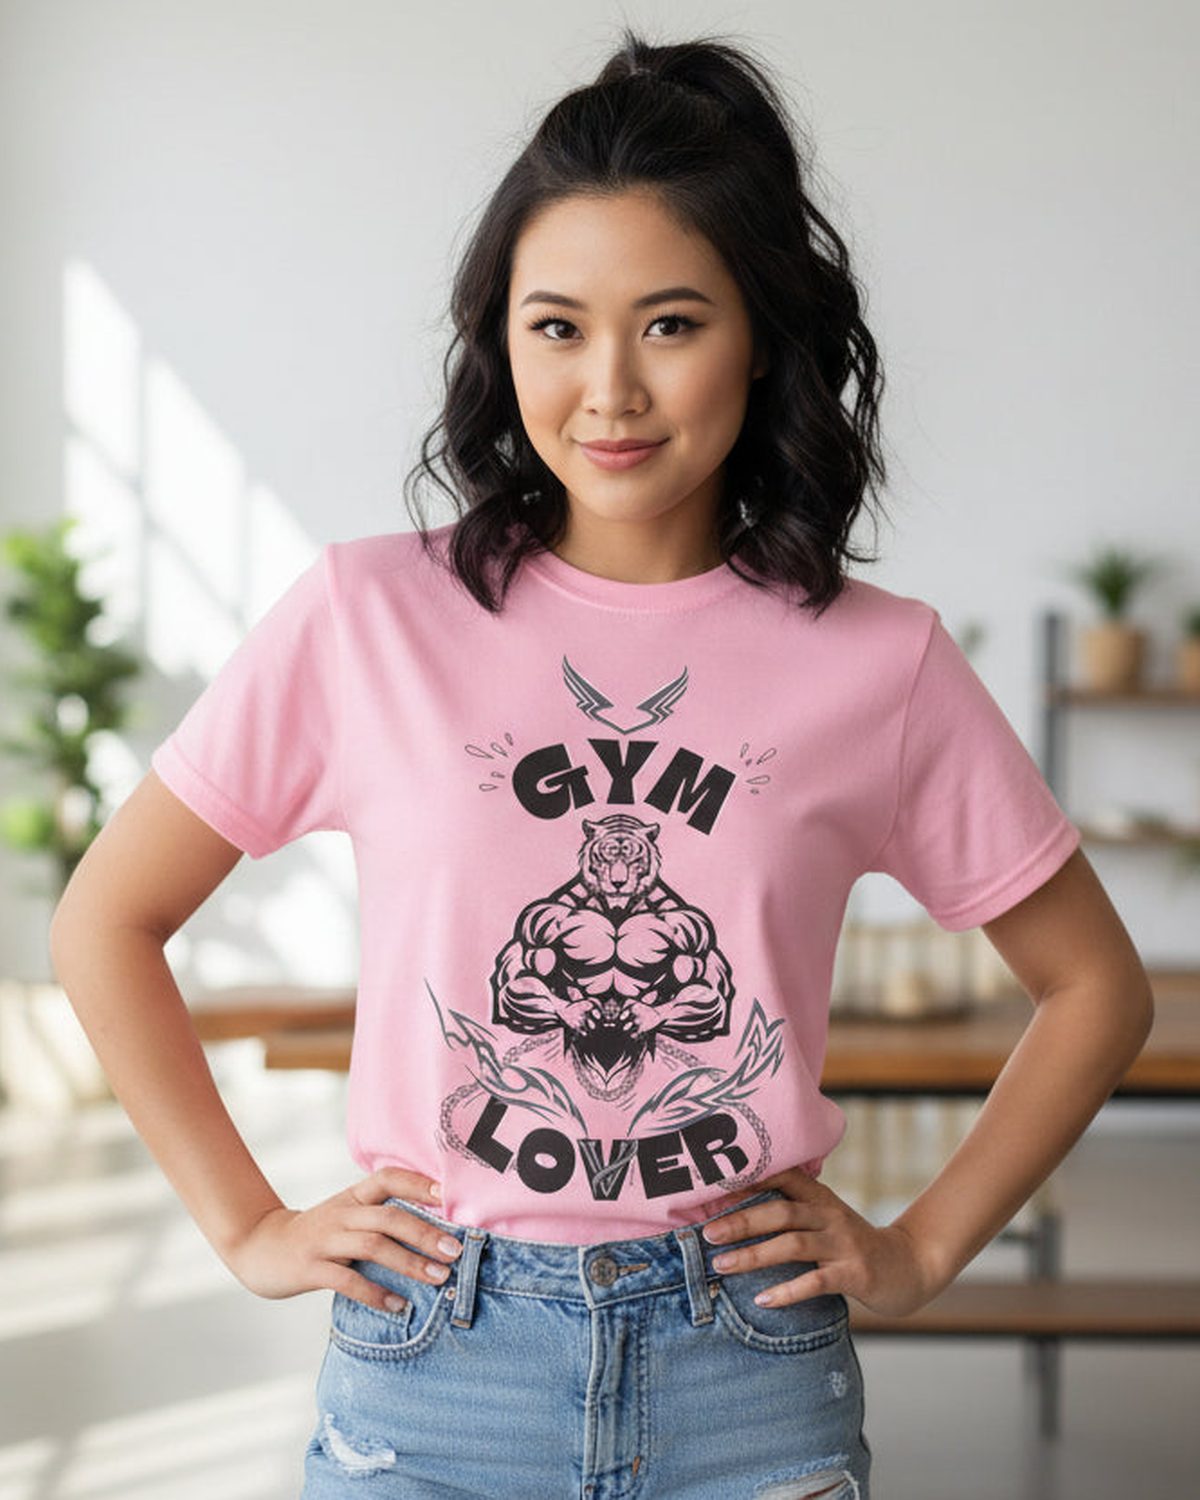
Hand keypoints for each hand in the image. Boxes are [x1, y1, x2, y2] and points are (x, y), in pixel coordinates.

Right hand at [224, 1168, 461, 1313]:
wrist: (258, 1247)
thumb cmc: (315, 1234)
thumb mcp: (345, 1216)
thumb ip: (378, 1218)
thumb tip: (434, 1230)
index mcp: (352, 1197)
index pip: (388, 1179)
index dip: (418, 1184)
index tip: (448, 1196)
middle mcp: (341, 1214)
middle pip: (388, 1217)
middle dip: (425, 1233)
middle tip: (455, 1250)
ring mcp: (324, 1241)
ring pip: (373, 1246)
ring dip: (409, 1262)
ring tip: (438, 1278)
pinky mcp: (310, 1268)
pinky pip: (347, 1281)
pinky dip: (375, 1293)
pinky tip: (398, 1305)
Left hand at [702, 1165, 946, 1317]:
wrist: (908, 1267)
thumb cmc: (853, 1245)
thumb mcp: (826, 1220)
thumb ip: (793, 1213)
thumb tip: (737, 1214)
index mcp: (821, 1198)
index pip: (784, 1177)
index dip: (751, 1178)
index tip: (715, 1186)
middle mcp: (830, 1215)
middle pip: (781, 1212)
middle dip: (741, 1221)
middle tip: (708, 1234)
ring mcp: (843, 1244)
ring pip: (793, 1244)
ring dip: (754, 1255)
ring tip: (722, 1266)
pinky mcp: (854, 1274)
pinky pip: (816, 1281)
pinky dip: (788, 1291)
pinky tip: (763, 1300)